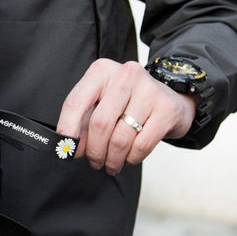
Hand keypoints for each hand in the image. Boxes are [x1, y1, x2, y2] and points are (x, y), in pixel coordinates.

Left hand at [56, 59, 195, 175]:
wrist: (171, 99)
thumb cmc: (129, 103)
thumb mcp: (102, 104)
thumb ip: (83, 122)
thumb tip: (70, 147)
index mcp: (102, 71)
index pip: (75, 101)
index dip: (67, 129)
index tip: (65, 149)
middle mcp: (126, 75)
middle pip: (100, 123)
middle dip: (94, 150)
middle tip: (94, 162)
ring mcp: (149, 90)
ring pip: (120, 137)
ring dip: (112, 159)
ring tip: (111, 164)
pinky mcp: (166, 109)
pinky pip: (142, 144)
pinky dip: (131, 158)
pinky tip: (129, 158)